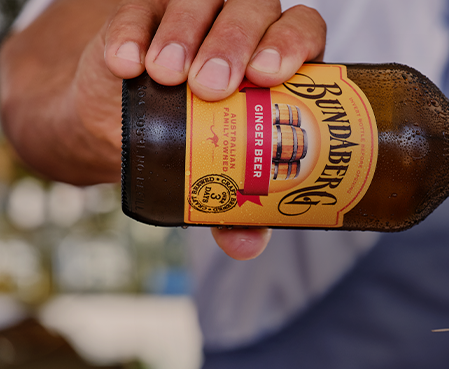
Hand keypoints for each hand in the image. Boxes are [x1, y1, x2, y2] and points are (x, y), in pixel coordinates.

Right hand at [0, 0, 325, 260]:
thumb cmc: (195, 150)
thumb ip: (239, 212)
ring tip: (168, 76)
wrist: (127, 132)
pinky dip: (133, 33)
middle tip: (212, 87)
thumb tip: (245, 246)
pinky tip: (129, 65)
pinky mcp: (145, 10)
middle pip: (254, 10)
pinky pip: (138, 6)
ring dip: (186, 32)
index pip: (302, 31)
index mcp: (279, 64)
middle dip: (235, 42)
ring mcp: (196, 13)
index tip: (269, 75)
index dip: (291, 44)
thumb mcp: (219, 181)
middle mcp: (245, 28)